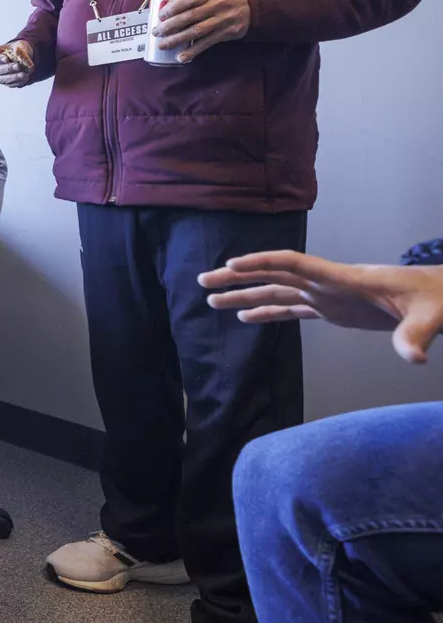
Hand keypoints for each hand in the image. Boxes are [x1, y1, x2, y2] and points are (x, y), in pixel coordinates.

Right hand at [0, 41, 36, 87]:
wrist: (23, 56)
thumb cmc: (17, 49)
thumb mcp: (19, 44)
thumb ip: (20, 50)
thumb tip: (22, 57)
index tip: (6, 58)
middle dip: (7, 68)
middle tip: (17, 66)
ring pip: (2, 79)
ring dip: (13, 77)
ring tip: (22, 74)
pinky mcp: (7, 82)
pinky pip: (10, 84)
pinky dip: (18, 81)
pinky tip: (24, 77)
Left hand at [152, 0, 250, 62]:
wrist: (251, 8)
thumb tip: (168, 7)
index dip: (173, 8)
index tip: (160, 15)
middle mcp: (217, 6)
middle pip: (190, 17)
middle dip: (170, 25)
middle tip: (156, 32)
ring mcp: (222, 21)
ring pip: (196, 31)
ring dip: (177, 40)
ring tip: (163, 45)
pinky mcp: (226, 34)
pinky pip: (206, 44)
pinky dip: (192, 51)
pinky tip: (181, 57)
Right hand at [199, 250, 442, 364]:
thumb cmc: (439, 300)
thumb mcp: (432, 316)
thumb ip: (416, 335)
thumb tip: (413, 358)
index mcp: (345, 279)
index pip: (294, 264)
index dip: (262, 264)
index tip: (232, 266)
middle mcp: (328, 284)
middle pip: (274, 276)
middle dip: (238, 277)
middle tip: (203, 281)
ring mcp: (329, 297)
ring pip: (277, 293)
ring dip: (245, 295)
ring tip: (212, 301)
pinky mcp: (334, 310)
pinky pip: (292, 310)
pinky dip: (268, 313)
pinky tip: (246, 318)